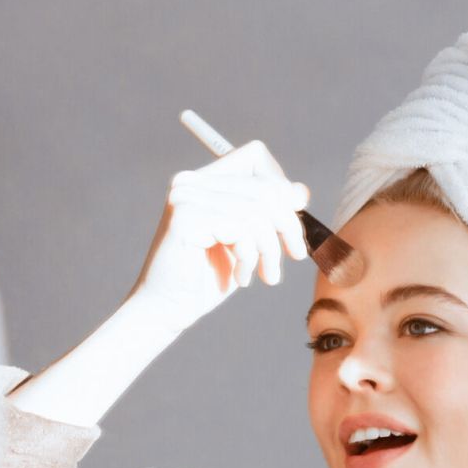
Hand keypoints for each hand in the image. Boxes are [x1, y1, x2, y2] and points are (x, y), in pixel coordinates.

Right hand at [127, 139, 309, 331]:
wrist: (167, 310)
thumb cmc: (207, 279)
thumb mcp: (248, 243)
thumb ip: (268, 215)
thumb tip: (299, 192)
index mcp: (206, 181)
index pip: (256, 156)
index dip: (281, 186)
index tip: (290, 224)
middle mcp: (192, 182)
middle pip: (264, 186)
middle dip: (288, 225)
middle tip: (295, 256)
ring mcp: (186, 197)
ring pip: (257, 211)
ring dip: (271, 250)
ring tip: (268, 276)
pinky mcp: (185, 219)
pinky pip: (240, 229)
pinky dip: (249, 257)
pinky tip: (241, 277)